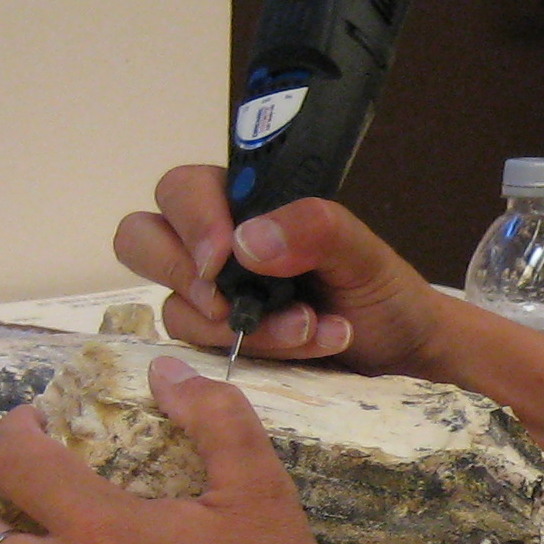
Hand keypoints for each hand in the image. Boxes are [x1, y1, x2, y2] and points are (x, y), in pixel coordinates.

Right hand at [114, 167, 450, 377]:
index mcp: (241, 204)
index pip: (180, 190)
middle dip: (181, 272)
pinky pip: (203, 353)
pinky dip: (258, 353)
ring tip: (309, 327)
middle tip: (229, 302)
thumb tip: (246, 241)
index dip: (191, 221)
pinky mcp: (218, 348)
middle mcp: (213, 248)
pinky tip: (309, 347)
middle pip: (140, 239)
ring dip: (240, 326)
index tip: (223, 258)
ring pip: (175, 308)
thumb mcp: (362, 252)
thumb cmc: (381, 289)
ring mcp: (210, 300)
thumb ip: (315, 228)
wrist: (403, 351)